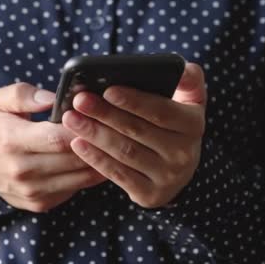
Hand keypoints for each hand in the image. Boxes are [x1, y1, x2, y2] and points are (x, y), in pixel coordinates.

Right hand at [0, 83, 106, 212]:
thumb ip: (23, 95)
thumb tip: (53, 98)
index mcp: (11, 141)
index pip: (56, 137)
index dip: (81, 127)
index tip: (96, 114)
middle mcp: (22, 170)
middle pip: (72, 158)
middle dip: (97, 142)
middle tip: (114, 127)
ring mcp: (32, 191)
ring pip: (80, 176)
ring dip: (100, 160)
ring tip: (114, 142)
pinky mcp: (41, 203)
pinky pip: (76, 188)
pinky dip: (91, 174)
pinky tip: (101, 159)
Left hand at [62, 63, 205, 208]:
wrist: (178, 166)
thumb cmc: (174, 121)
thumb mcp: (190, 99)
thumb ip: (188, 78)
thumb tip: (181, 68)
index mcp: (193, 124)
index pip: (161, 111)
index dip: (134, 101)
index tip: (108, 90)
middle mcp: (185, 153)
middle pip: (137, 131)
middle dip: (105, 114)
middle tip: (79, 101)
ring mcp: (168, 177)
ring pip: (125, 152)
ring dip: (95, 134)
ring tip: (71, 119)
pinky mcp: (150, 195)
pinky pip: (118, 175)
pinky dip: (96, 159)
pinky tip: (78, 143)